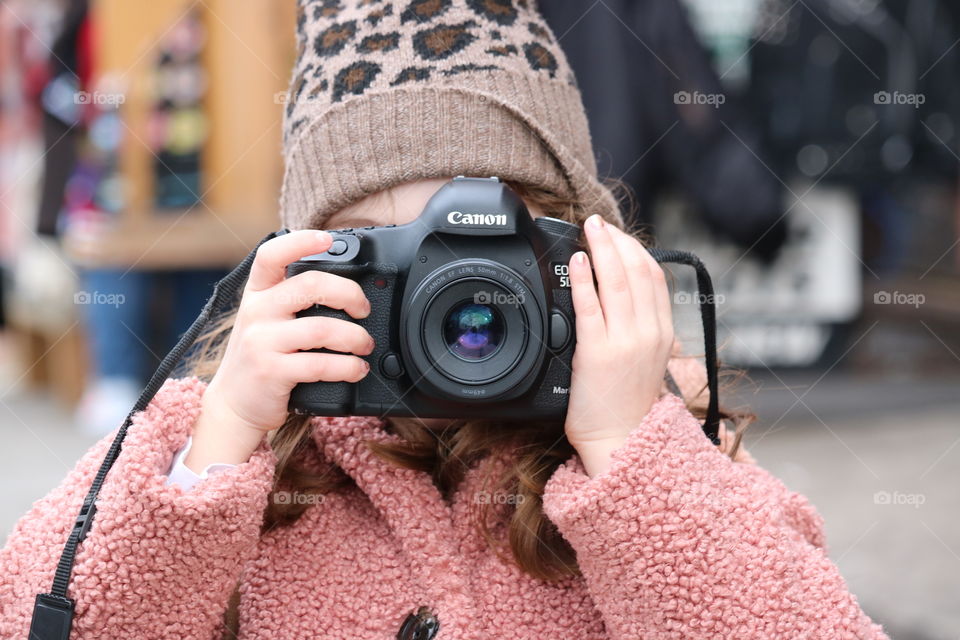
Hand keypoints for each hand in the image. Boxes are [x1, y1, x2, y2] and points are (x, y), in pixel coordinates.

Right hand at [185, 230, 373, 471]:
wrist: (234, 404)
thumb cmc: (261, 357)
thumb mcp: (266, 320)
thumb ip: (291, 300)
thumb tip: (344, 288)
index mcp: (257, 293)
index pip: (271, 255)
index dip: (300, 241)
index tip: (327, 239)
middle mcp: (257, 312)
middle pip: (309, 285)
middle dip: (348, 294)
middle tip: (363, 309)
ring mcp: (262, 342)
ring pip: (322, 328)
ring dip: (355, 337)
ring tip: (364, 345)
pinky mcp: (272, 371)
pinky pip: (321, 364)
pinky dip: (348, 367)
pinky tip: (356, 368)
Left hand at [564, 214, 674, 476]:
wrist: (622, 443)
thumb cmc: (628, 410)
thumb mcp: (647, 365)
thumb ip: (640, 333)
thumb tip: (623, 307)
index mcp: (661, 334)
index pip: (655, 279)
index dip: (637, 250)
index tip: (620, 236)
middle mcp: (647, 334)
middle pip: (637, 272)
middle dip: (618, 241)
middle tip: (599, 222)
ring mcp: (624, 342)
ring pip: (617, 283)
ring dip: (602, 249)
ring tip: (589, 229)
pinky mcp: (597, 354)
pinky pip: (590, 308)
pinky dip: (586, 279)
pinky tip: (578, 261)